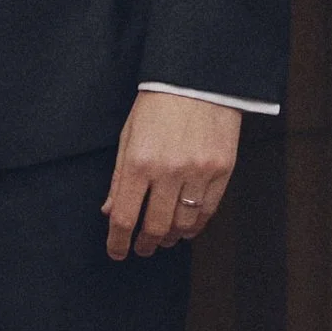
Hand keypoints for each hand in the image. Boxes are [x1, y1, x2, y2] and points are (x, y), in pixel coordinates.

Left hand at [104, 92, 240, 260]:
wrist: (198, 79)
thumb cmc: (158, 104)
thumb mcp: (128, 135)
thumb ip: (119, 177)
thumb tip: (109, 211)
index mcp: (139, 161)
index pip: (124, 216)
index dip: (118, 241)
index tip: (117, 252)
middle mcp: (169, 171)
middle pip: (155, 226)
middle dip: (145, 243)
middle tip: (142, 249)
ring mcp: (198, 172)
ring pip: (183, 224)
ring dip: (170, 237)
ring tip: (164, 238)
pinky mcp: (222, 170)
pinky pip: (208, 211)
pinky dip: (196, 225)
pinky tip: (187, 227)